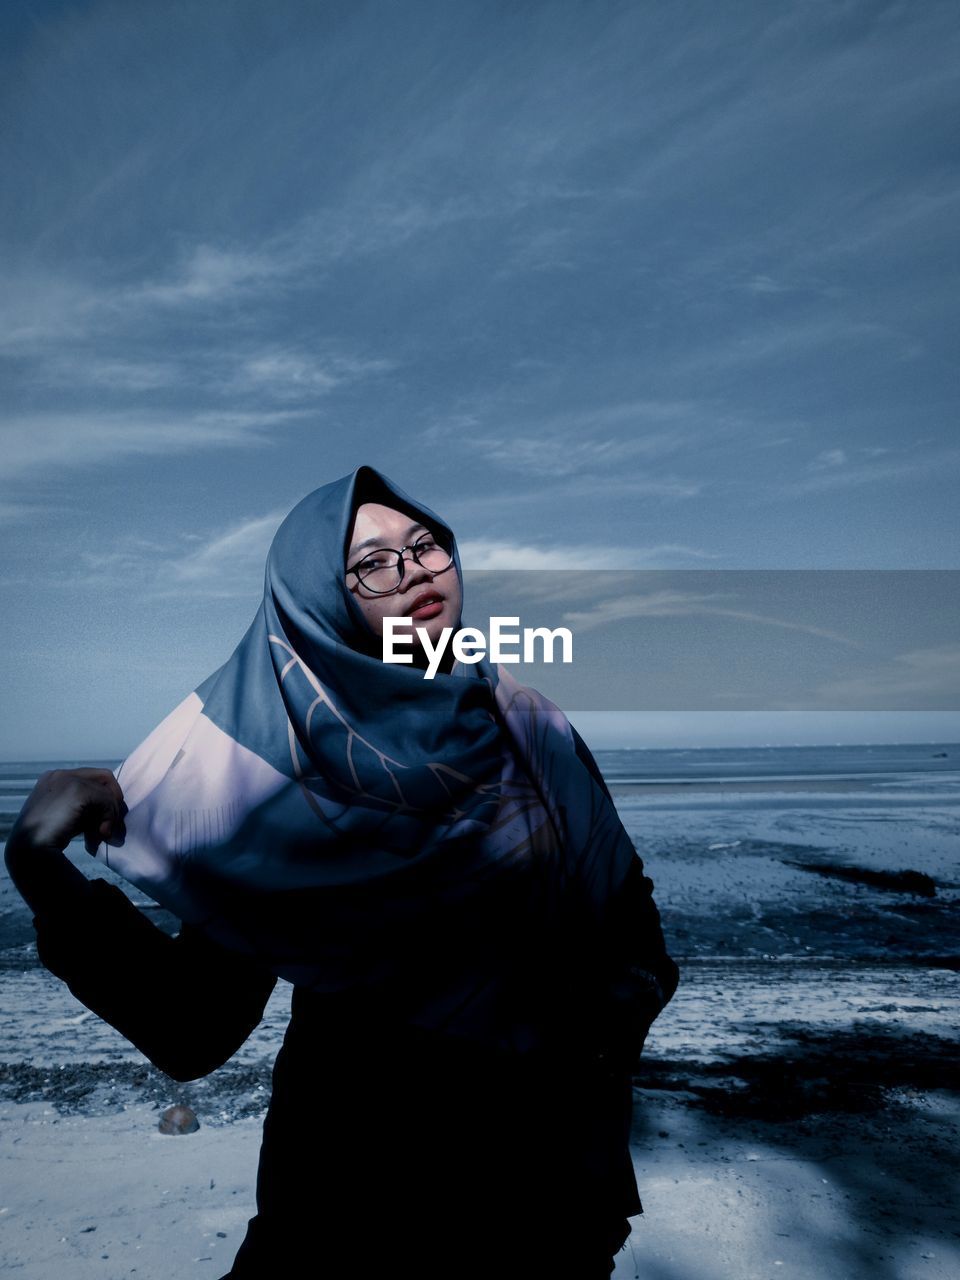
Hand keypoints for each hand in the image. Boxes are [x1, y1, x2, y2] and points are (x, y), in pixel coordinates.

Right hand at [11, 768, 126, 854]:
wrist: (31, 850)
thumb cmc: (48, 838)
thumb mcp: (66, 814)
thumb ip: (85, 806)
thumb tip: (112, 807)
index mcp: (54, 779)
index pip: (91, 778)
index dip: (103, 796)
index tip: (103, 818)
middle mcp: (61, 774)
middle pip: (104, 776)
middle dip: (113, 799)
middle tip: (109, 823)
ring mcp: (68, 780)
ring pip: (107, 791)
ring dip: (111, 814)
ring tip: (103, 833)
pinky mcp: (78, 790)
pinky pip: (107, 800)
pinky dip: (110, 818)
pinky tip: (101, 833)